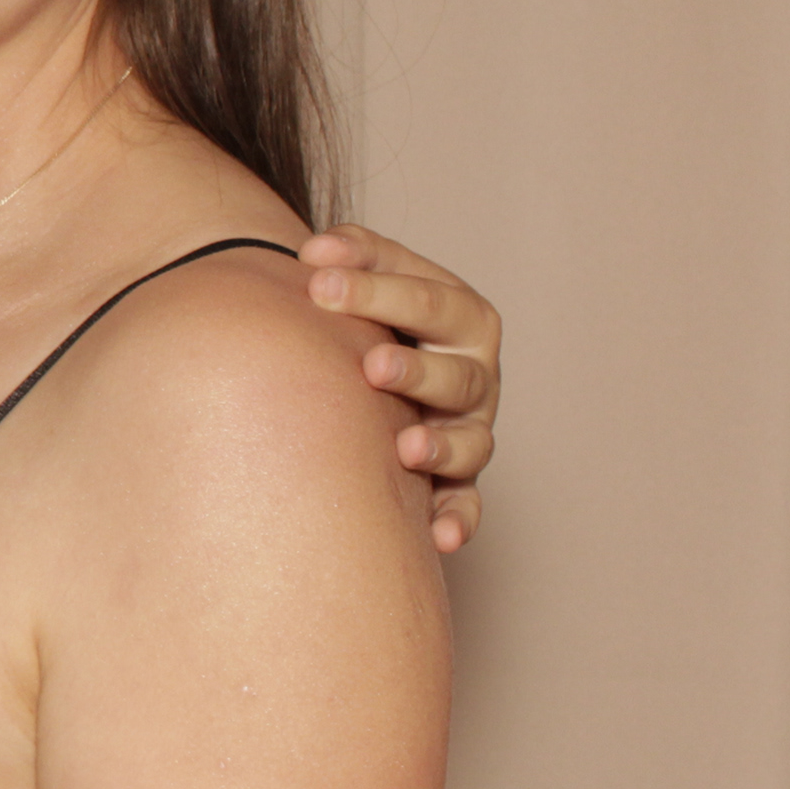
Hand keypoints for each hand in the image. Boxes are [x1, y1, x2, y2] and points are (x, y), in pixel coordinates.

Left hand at [297, 226, 502, 551]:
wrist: (373, 367)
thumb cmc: (367, 318)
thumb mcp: (365, 280)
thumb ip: (347, 257)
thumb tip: (316, 251)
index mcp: (461, 318)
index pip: (430, 299)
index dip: (377, 289)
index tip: (314, 281)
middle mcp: (475, 375)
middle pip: (457, 372)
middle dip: (416, 369)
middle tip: (370, 365)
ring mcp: (469, 429)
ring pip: (471, 440)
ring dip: (441, 444)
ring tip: (405, 447)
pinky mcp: (457, 480)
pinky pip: (466, 505)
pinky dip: (458, 520)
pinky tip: (439, 537)